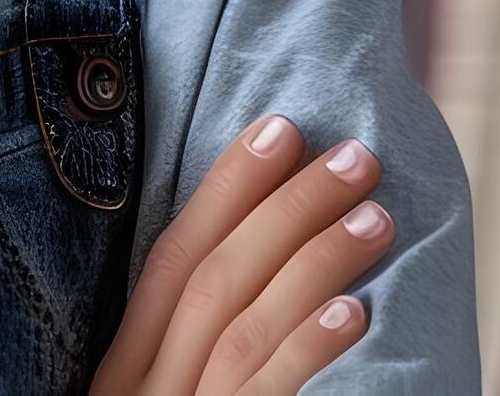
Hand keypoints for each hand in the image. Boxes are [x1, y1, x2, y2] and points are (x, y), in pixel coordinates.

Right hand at [89, 115, 397, 395]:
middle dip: (283, 207)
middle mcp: (147, 390)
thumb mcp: (165, 395)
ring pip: (244, 328)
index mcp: (123, 368)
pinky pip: (270, 393)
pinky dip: (308, 347)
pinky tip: (355, 311)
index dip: (225, 188)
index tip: (280, 129)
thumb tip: (260, 251)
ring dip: (313, 262)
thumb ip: (192, 345)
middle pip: (212, 281)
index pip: (171, 259)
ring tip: (376, 218)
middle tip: (353, 156)